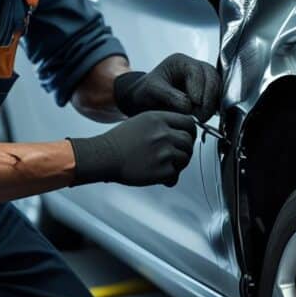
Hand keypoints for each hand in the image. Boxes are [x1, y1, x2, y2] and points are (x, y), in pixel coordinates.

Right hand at [68, 110, 196, 187]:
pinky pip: (175, 174)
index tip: (187, 136)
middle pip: (189, 140)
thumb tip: (179, 132)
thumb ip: (162, 124)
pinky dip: (170, 177)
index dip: (190, 130)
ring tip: (167, 165)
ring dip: (179, 163)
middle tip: (176, 154)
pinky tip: (160, 175)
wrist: (105, 157)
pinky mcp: (162, 171)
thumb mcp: (141, 121)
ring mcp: (164, 153)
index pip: (188, 122)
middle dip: (185, 148)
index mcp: (158, 119)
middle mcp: (163, 134)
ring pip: (185, 158)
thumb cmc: (118, 141)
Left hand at [113, 53, 219, 120]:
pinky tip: (204, 116)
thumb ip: (170, 96)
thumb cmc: (146, 91)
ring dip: (212, 104)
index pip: (197, 71)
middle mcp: (194, 67)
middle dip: (208, 98)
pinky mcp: (207, 91)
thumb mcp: (152, 90)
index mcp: (180, 61)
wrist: (145, 100)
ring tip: (201, 118)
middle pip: (212, 78)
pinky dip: (213, 107)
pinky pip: (217, 98)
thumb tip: (189, 105)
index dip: (198, 88)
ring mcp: (203, 79)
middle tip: (201, 115)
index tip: (195, 104)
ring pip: (218, 88)